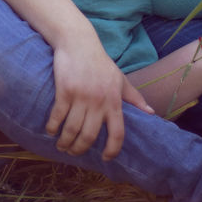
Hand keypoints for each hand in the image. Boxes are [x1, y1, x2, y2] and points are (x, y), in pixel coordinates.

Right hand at [48, 42, 153, 159]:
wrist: (79, 43)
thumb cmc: (100, 62)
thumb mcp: (120, 79)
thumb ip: (135, 97)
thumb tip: (151, 112)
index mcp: (114, 101)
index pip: (118, 133)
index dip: (112, 150)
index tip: (105, 158)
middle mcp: (99, 102)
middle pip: (90, 136)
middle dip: (80, 149)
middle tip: (73, 152)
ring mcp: (81, 97)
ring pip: (72, 130)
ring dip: (65, 142)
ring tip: (61, 145)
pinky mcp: (65, 91)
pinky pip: (58, 116)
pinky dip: (52, 127)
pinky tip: (50, 131)